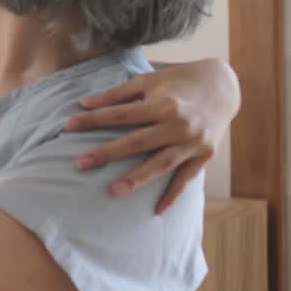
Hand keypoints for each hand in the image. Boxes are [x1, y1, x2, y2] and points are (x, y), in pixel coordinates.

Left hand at [66, 58, 239, 213]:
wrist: (223, 85)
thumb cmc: (178, 80)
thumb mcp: (149, 80)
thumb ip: (117, 93)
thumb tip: (84, 103)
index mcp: (163, 103)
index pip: (121, 114)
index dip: (94, 119)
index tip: (68, 126)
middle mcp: (178, 125)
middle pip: (137, 142)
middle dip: (107, 153)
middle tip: (79, 164)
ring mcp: (192, 143)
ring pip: (160, 164)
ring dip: (137, 179)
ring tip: (113, 191)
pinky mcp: (204, 156)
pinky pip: (186, 179)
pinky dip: (173, 195)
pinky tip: (157, 211)